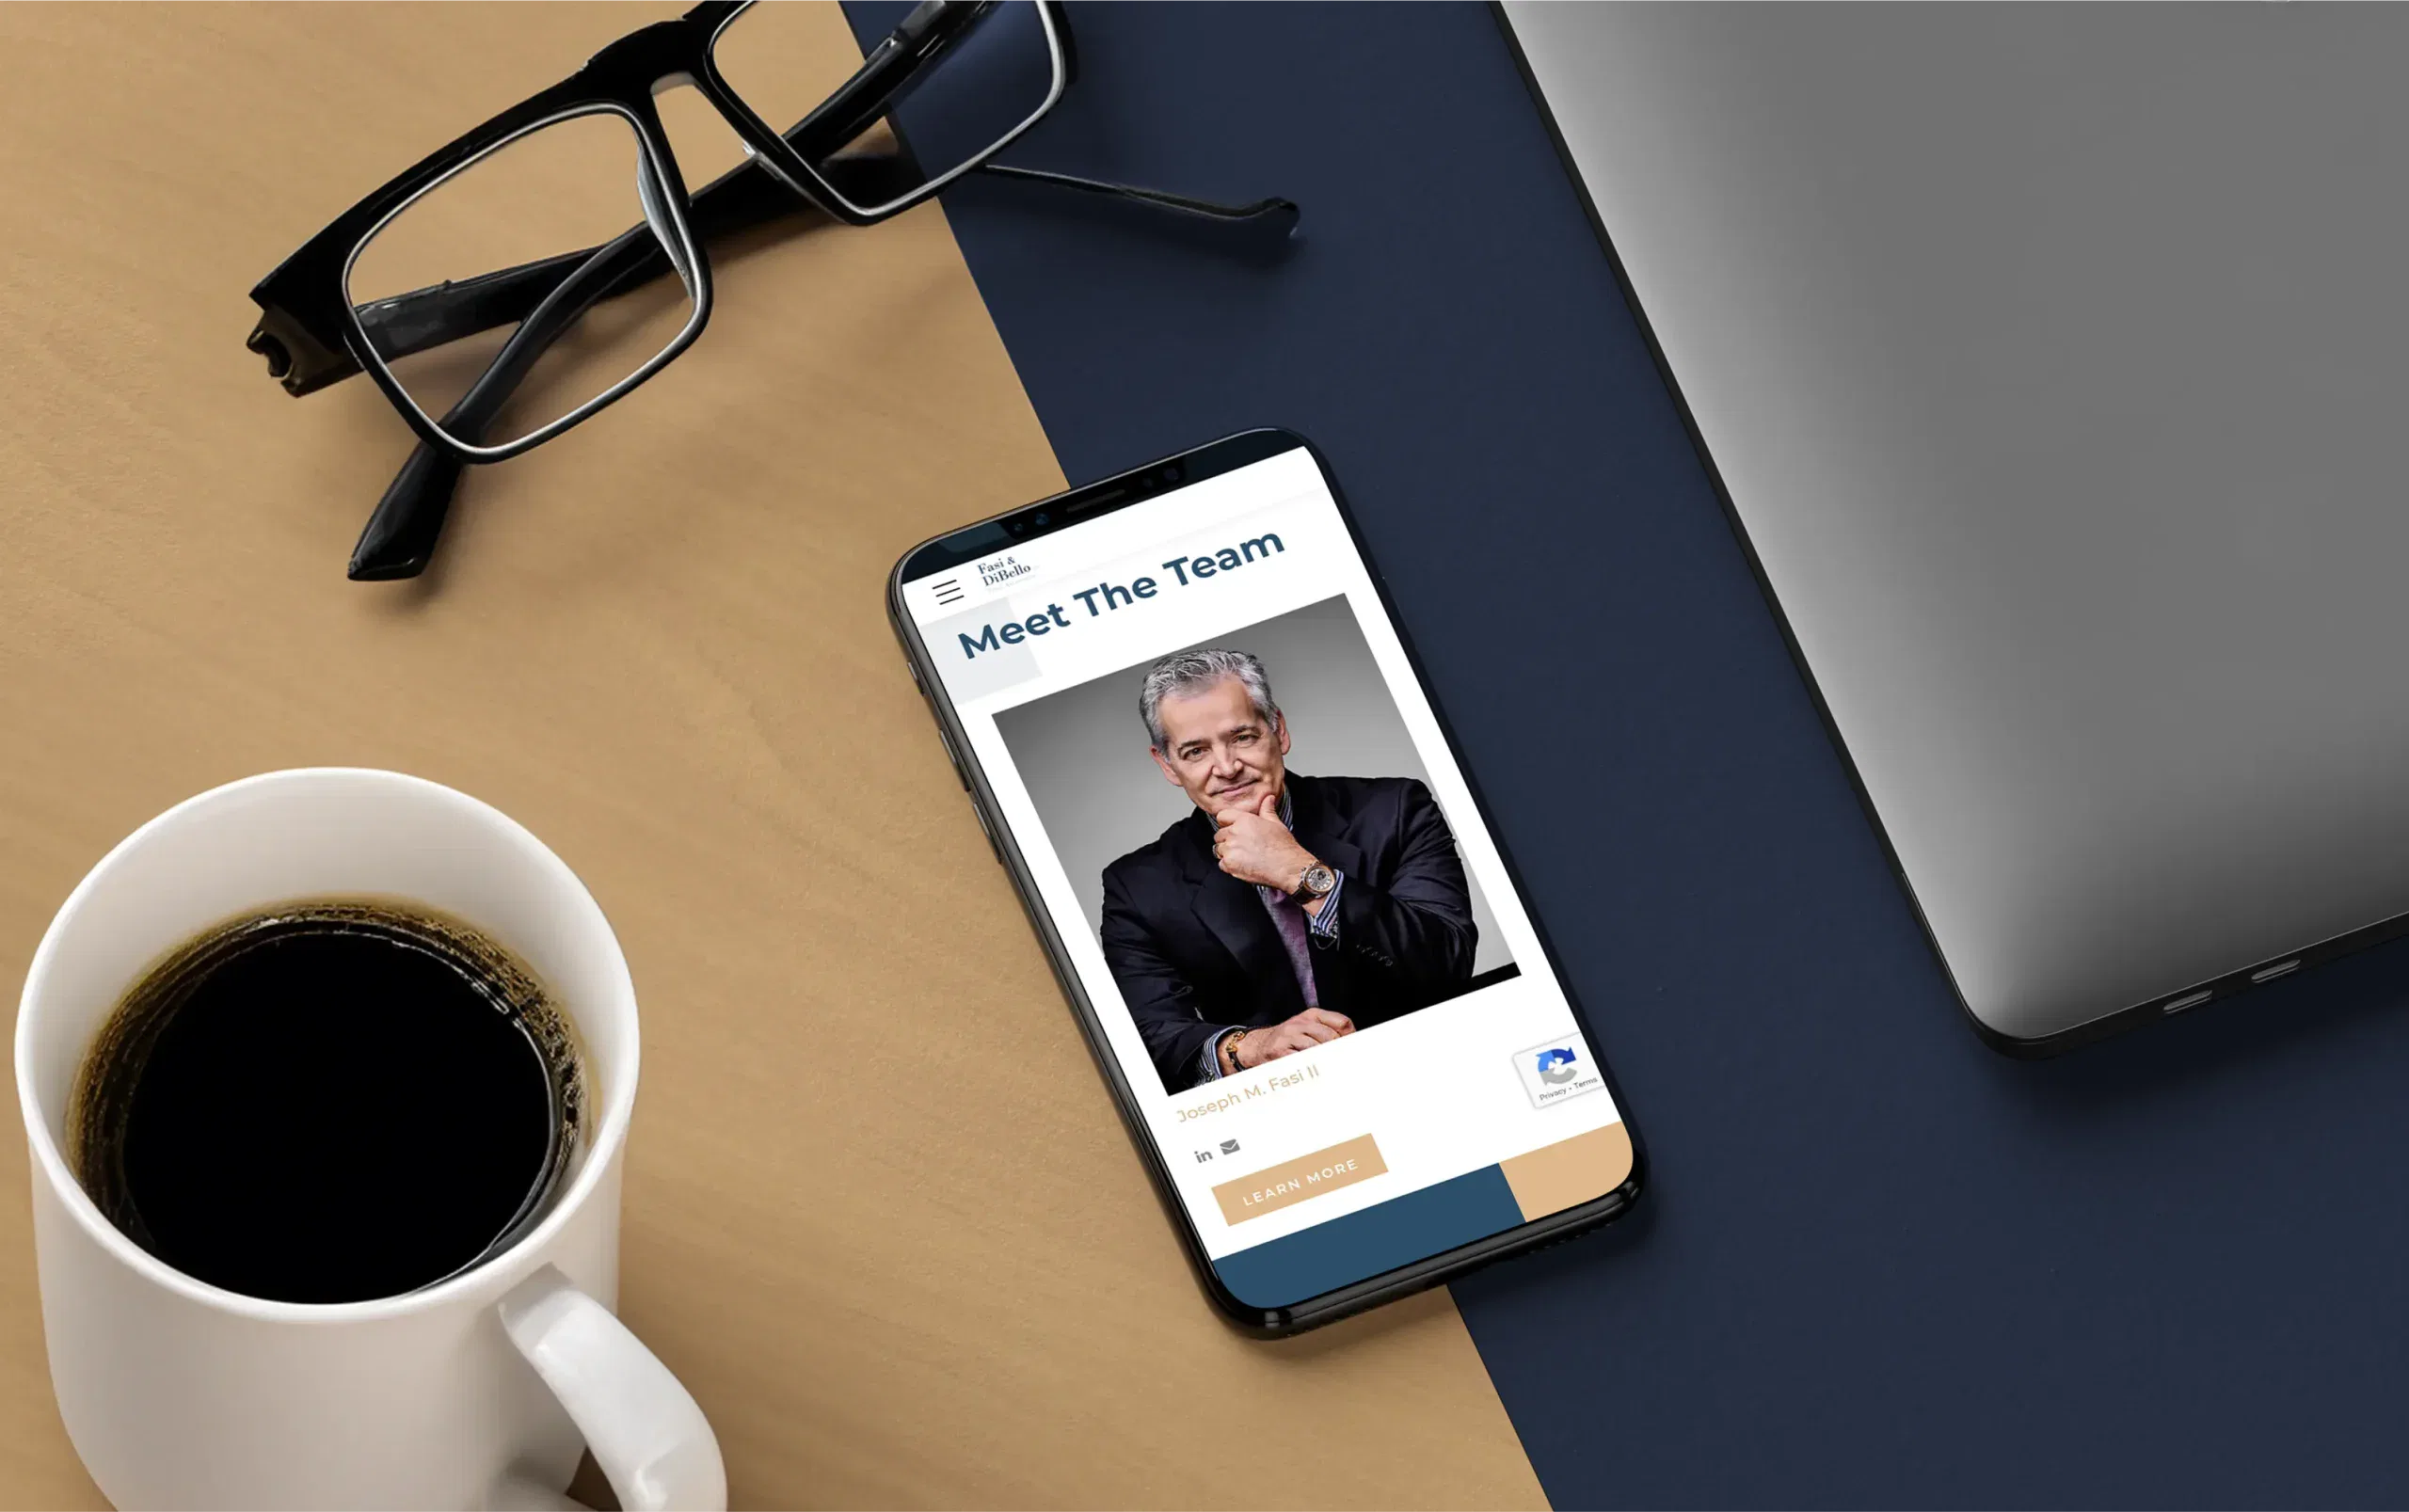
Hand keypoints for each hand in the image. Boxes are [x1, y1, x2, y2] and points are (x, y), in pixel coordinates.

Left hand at [1212, 790, 1315, 890]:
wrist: (1287, 867)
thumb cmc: (1283, 846)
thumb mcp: (1276, 824)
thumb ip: (1267, 810)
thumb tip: (1268, 798)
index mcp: (1244, 820)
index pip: (1222, 816)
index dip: (1226, 823)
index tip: (1232, 828)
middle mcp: (1234, 832)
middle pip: (1219, 835)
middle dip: (1227, 840)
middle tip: (1242, 845)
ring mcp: (1230, 849)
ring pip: (1219, 850)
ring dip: (1227, 853)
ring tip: (1243, 856)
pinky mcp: (1229, 864)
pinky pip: (1221, 864)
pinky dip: (1229, 866)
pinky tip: (1242, 865)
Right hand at [1231, 1009, 1355, 1069]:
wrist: (1258, 1046)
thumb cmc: (1289, 1040)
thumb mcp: (1309, 1028)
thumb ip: (1330, 1032)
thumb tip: (1353, 1044)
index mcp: (1312, 1015)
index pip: (1341, 1022)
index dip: (1350, 1038)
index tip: (1354, 1050)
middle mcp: (1300, 1022)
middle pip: (1330, 1037)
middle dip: (1338, 1053)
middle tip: (1344, 1066)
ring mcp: (1289, 1036)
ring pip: (1316, 1049)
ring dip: (1325, 1063)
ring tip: (1327, 1071)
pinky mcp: (1279, 1051)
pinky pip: (1300, 1061)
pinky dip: (1309, 1070)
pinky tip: (1312, 1074)